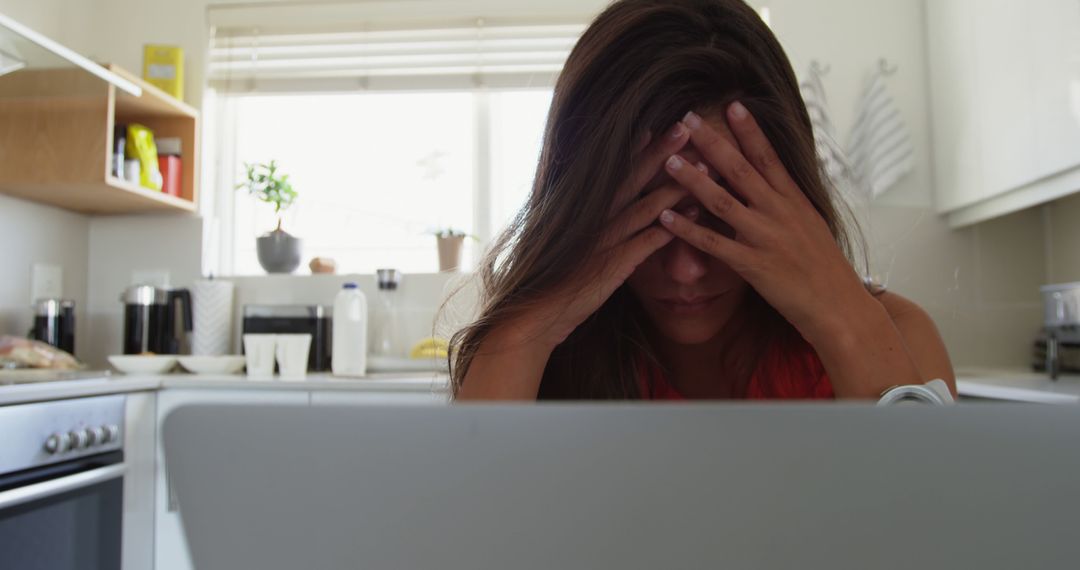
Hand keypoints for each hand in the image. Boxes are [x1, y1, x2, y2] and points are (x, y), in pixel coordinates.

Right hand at [505, 123, 692, 350]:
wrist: (536, 313)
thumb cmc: (549, 282)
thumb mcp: (564, 247)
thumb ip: (584, 229)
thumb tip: (596, 215)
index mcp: (582, 213)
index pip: (612, 174)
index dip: (634, 150)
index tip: (652, 126)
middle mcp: (594, 221)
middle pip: (633, 179)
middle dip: (661, 152)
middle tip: (685, 127)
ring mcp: (605, 241)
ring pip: (647, 206)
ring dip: (677, 185)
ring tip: (703, 166)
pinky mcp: (615, 265)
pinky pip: (649, 241)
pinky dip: (673, 226)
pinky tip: (696, 214)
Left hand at [657, 103, 872, 345]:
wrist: (839, 306)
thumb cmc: (824, 268)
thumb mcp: (812, 224)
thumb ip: (789, 201)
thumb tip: (775, 178)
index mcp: (794, 200)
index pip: (769, 156)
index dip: (750, 130)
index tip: (732, 104)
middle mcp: (779, 212)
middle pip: (741, 169)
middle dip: (712, 142)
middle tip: (687, 118)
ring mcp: (765, 237)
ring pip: (722, 201)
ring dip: (692, 180)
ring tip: (669, 161)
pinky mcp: (753, 265)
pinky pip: (713, 243)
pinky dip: (687, 229)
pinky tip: (665, 216)